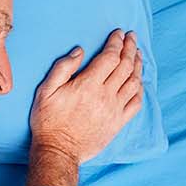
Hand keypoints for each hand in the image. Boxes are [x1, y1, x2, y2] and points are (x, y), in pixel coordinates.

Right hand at [29, 29, 142, 161]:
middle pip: (125, 65)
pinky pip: (136, 102)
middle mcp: (105, 95)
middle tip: (132, 37)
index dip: (116, 42)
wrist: (58, 152)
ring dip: (138, 65)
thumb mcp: (45, 91)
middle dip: (130, 48)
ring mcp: (114, 110)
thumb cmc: (48, 122)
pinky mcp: (118, 122)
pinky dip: (140, 88)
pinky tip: (138, 81)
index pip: (110, 57)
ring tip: (137, 54)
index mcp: (88, 85)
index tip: (119, 33)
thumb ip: (62, 68)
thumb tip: (79, 51)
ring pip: (134, 82)